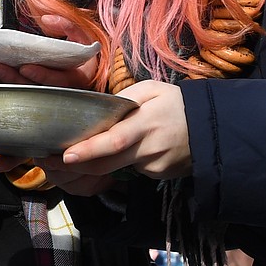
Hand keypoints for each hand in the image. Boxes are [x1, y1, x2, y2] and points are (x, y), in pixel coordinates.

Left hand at [0, 15, 98, 89]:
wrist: (86, 70)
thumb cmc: (84, 53)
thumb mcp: (85, 37)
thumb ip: (69, 26)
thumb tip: (47, 18)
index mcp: (74, 79)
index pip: (56, 80)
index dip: (41, 75)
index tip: (25, 67)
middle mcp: (58, 90)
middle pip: (32, 87)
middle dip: (11, 77)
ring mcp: (42, 93)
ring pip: (19, 91)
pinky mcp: (31, 92)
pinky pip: (12, 90)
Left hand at [31, 81, 191, 190]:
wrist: (214, 128)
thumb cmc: (177, 104)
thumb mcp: (152, 89)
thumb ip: (125, 99)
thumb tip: (98, 109)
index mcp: (146, 122)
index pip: (114, 140)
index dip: (89, 150)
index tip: (66, 155)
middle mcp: (150, 147)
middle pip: (109, 163)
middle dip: (78, 166)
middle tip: (50, 162)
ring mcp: (155, 165)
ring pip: (117, 169)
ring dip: (93, 166)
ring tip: (70, 158)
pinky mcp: (159, 176)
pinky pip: (132, 170)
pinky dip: (120, 164)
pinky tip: (125, 152)